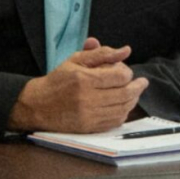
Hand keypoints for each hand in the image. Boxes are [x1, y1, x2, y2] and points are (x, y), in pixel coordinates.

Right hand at [8, 38, 148, 132]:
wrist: (37, 105)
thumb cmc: (59, 80)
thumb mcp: (77, 60)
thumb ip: (102, 53)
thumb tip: (126, 50)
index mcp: (84, 79)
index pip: (120, 76)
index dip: (128, 73)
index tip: (127, 72)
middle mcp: (87, 99)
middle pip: (125, 94)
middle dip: (138, 87)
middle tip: (142, 83)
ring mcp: (88, 115)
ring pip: (123, 109)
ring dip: (133, 100)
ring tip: (134, 93)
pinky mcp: (88, 128)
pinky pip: (115, 121)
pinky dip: (123, 113)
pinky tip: (123, 106)